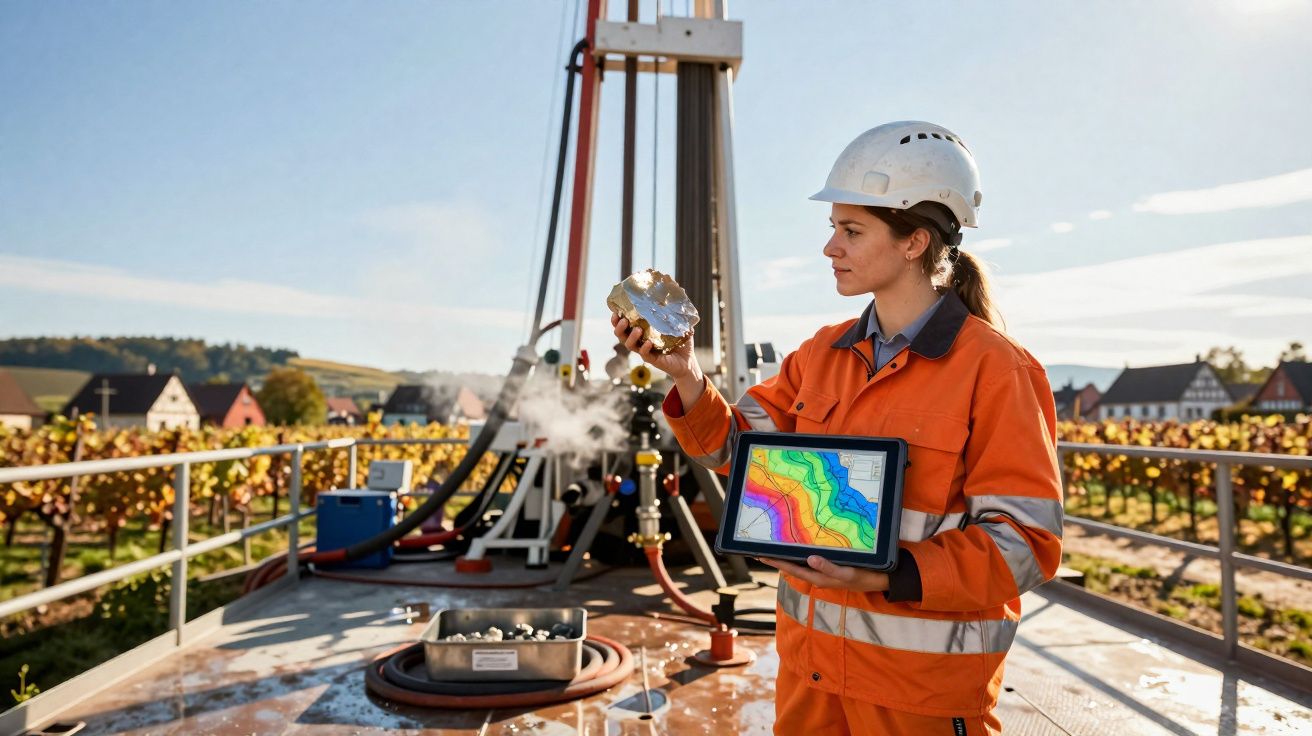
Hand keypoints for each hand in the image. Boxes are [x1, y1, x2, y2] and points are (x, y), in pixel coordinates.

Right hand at [611, 313, 700, 381]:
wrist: (688, 360)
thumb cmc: (681, 341)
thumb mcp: (678, 322)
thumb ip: (675, 307)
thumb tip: (678, 286)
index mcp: (642, 331)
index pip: (624, 325)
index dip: (617, 319)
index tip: (615, 311)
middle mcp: (640, 341)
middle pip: (621, 335)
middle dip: (619, 327)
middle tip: (624, 319)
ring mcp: (645, 351)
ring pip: (629, 345)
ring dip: (630, 337)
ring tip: (637, 329)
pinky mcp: (653, 360)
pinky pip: (644, 355)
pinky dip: (644, 348)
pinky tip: (648, 343)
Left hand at [758, 555, 889, 592]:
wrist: (881, 579)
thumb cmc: (864, 577)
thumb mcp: (847, 573)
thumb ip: (829, 568)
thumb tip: (810, 559)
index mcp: (818, 578)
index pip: (791, 568)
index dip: (775, 562)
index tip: (759, 554)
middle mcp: (817, 575)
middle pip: (791, 566)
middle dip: (776, 558)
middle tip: (759, 548)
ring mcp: (823, 571)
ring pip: (800, 563)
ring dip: (787, 555)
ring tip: (773, 545)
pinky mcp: (830, 567)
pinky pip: (810, 560)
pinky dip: (800, 553)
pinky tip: (798, 546)